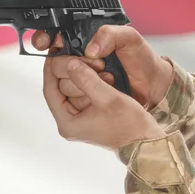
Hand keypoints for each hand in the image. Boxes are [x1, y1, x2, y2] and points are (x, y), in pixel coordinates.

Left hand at [43, 56, 164, 150]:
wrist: (144, 140)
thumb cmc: (129, 125)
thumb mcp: (108, 98)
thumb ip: (87, 79)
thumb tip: (70, 64)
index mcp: (67, 123)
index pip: (50, 90)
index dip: (51, 69)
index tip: (54, 53)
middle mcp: (70, 123)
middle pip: (59, 89)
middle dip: (70, 70)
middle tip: (81, 57)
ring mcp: (78, 120)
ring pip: (71, 89)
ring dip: (82, 75)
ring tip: (95, 66)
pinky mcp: (88, 116)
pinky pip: (82, 93)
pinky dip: (88, 82)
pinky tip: (98, 74)